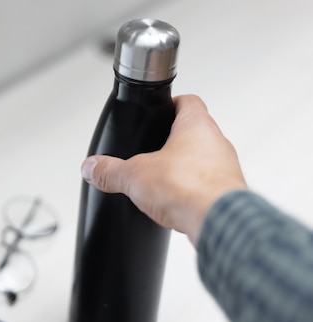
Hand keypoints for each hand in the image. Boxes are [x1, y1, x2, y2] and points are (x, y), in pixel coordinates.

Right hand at [80, 94, 246, 244]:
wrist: (219, 221)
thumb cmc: (189, 187)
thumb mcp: (133, 176)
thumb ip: (109, 171)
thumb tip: (92, 167)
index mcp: (196, 125)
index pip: (187, 101)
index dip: (171, 103)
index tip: (160, 109)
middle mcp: (217, 142)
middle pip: (196, 130)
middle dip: (175, 139)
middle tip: (156, 148)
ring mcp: (227, 168)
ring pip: (205, 158)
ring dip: (186, 166)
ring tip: (164, 178)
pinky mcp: (228, 192)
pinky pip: (209, 184)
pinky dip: (194, 189)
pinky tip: (177, 201)